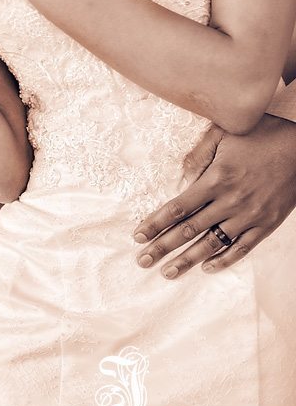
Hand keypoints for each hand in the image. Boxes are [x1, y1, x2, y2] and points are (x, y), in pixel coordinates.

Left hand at [131, 114, 295, 277]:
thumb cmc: (259, 133)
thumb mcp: (223, 134)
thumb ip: (198, 155)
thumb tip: (181, 177)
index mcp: (216, 179)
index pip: (178, 207)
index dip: (156, 223)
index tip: (138, 235)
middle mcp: (230, 201)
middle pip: (189, 230)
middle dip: (163, 247)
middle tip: (143, 260)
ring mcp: (249, 215)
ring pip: (213, 243)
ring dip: (188, 260)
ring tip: (168, 272)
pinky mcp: (267, 223)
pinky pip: (242, 247)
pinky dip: (224, 260)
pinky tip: (207, 267)